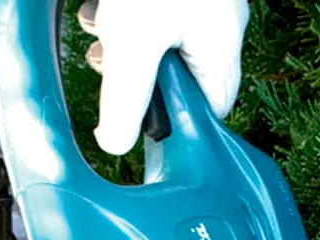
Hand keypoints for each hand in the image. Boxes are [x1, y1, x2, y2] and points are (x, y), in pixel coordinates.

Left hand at [77, 0, 249, 154]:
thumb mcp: (133, 42)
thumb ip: (126, 101)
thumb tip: (116, 145)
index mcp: (220, 51)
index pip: (207, 113)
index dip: (173, 124)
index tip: (139, 122)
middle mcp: (218, 28)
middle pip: (180, 78)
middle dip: (138, 79)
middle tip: (110, 68)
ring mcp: (201, 2)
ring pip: (161, 42)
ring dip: (123, 42)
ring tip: (99, 29)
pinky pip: (152, 11)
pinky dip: (123, 13)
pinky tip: (100, 5)